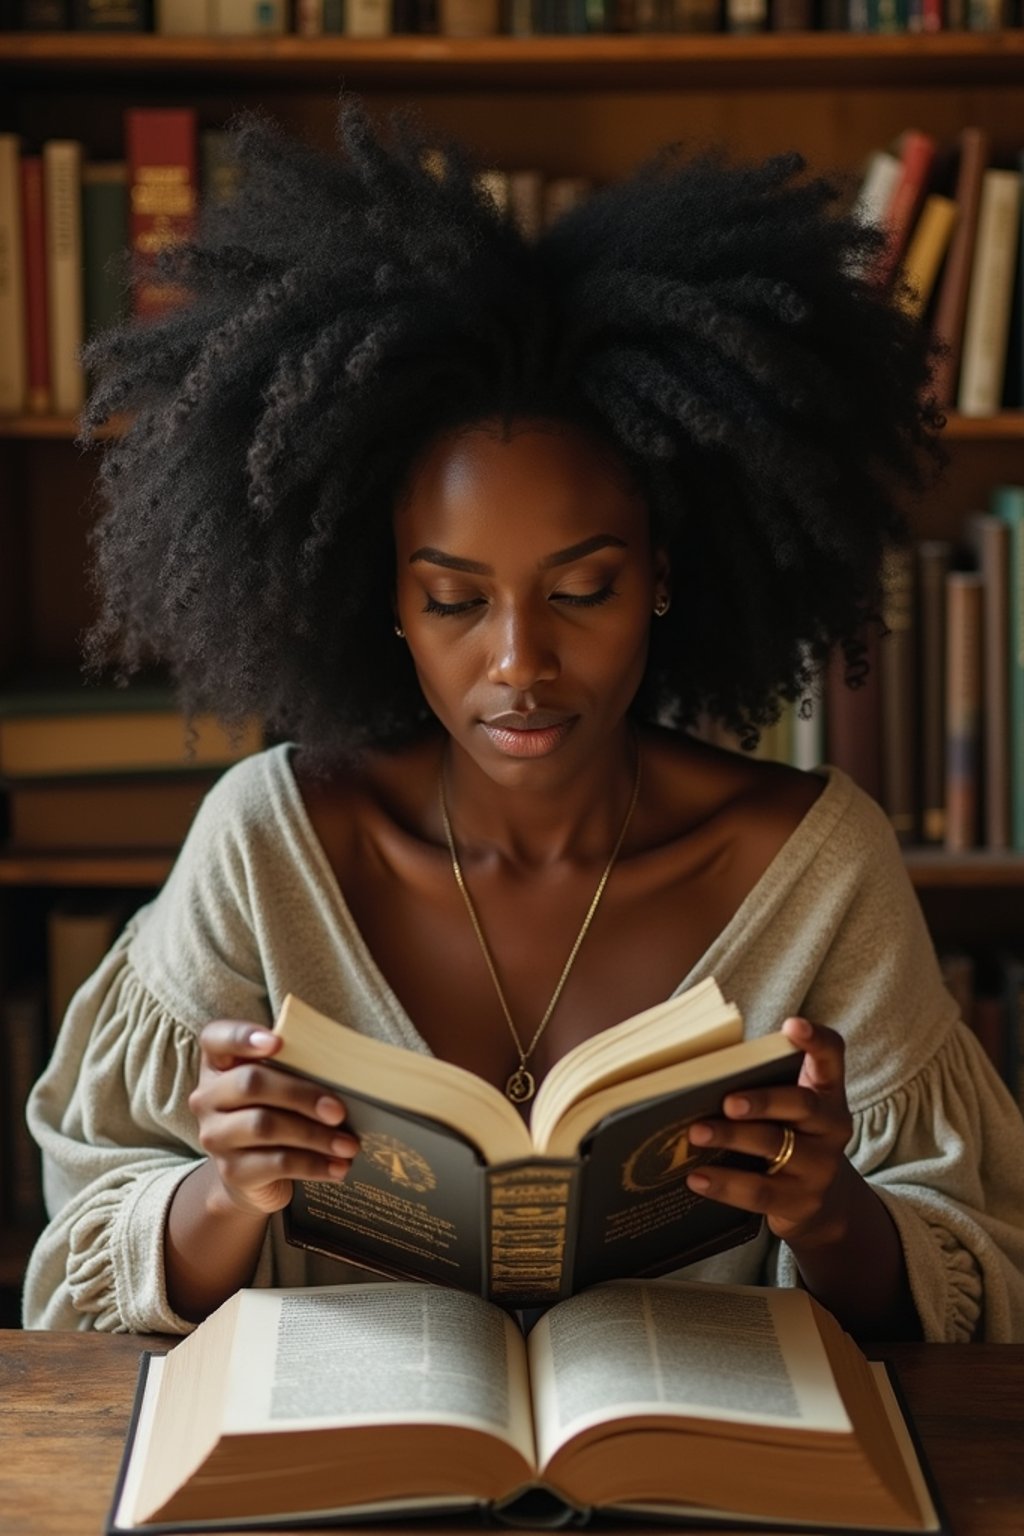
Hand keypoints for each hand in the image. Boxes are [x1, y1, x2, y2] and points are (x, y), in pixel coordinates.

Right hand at [188, 1021, 359, 1218]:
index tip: (277, 1041)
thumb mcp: (280, 1086)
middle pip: (251, 1084)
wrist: (251, 1175)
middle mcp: (208, 1098)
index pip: (216, 1038)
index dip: (242, 1036)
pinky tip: (337, 1166)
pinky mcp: (232, 1171)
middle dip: (301, 1095)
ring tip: (348, 1144)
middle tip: (339, 1111)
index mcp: (219, 1064)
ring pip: (265, 1126)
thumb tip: (347, 1069)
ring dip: (315, 1135)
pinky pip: (276, 1163)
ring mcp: (215, 1136)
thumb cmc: (274, 1113)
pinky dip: (313, 1164)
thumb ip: (296, 1069)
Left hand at [684, 1016, 855, 1249]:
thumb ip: (759, 1086)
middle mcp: (832, 1125)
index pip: (831, 1055)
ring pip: (776, 1146)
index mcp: (826, 1092)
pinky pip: (760, 1192)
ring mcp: (821, 1166)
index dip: (815, 1039)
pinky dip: (725, 1184)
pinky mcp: (803, 1201)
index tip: (791, 1025)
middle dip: (762, 1100)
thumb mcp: (788, 1110)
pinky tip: (696, 1178)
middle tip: (726, 1101)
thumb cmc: (789, 1137)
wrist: (823, 1203)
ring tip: (695, 1134)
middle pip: (801, 1104)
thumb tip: (694, 1076)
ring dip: (732, 1138)